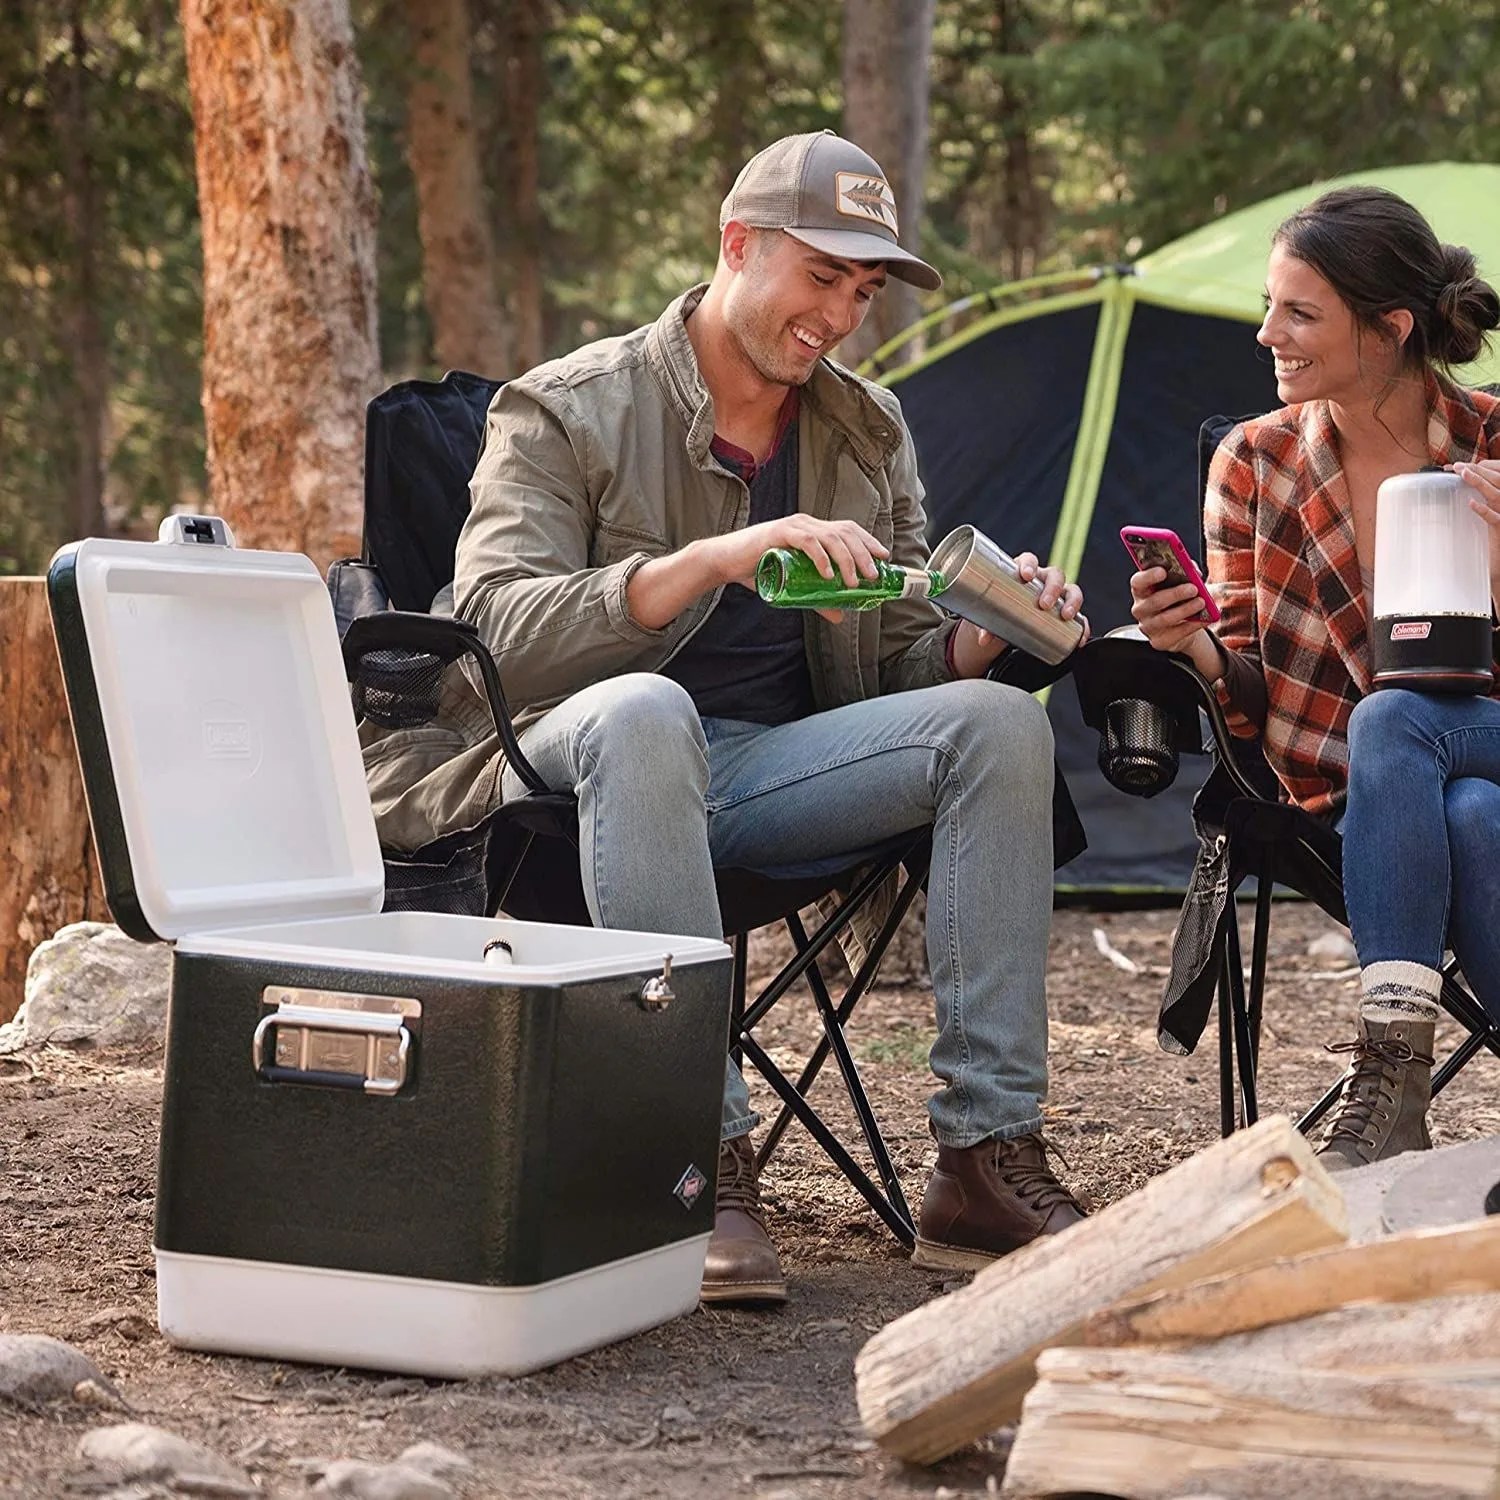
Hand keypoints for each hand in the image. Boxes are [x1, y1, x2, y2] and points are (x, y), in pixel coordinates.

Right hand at [705, 514, 889, 592]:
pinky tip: (828, 574)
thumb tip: (840, 615)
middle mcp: (807, 523)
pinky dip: (820, 558)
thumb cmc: (760, 570)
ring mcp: (794, 527)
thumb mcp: (795, 586)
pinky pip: (807, 542)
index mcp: (813, 530)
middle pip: (844, 533)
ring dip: (846, 559)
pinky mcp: (779, 534)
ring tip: (854, 581)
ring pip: (830, 537)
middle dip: (863, 554)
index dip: (868, 541)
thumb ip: (817, 598)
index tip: (884, 558)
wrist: (726, 563)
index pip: (847, 529)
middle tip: (873, 576)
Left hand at [950, 554, 1087, 676]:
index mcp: (1022, 572)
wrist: (1004, 627)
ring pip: (1071, 591)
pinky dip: (1082, 626)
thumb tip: (985, 639)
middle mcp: (1042, 580)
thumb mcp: (988, 618)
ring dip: (1072, 601)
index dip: (1029, 564)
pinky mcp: (1064, 613)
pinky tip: (1080, 637)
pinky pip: (1079, 617)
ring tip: (1066, 616)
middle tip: (1044, 604)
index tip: (1026, 575)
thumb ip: (985, 626)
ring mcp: (1056, 596)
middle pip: (1054, 574)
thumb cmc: (996, 612)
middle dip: (1052, 587)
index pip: (1029, 560)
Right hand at [1130, 566, 1213, 652]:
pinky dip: (1192, 625)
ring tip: (1201, 602)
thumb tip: (1193, 569)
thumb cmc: (1177, 599)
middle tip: (1193, 588)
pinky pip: (1176, 633)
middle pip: (1155, 601)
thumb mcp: (1179, 582)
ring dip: (1185, 609)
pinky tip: (1204, 619)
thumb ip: (1185, 572)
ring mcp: (1148, 626)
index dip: (1148, 576)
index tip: (1163, 571)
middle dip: (1175, 594)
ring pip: (1165, 618)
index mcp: (1141, 590)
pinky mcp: (1159, 641)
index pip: (1138, 582)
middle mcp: (1140, 609)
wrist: (1180, 625)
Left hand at [1454, 459, 1499, 595]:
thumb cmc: (1485, 546)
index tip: (1455, 467)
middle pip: (1496, 480)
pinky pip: (1495, 519)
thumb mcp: (1476, 523)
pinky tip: (1471, 504)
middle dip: (1477, 470)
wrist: (1495, 569)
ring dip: (1480, 483)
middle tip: (1456, 466)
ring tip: (1464, 474)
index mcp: (1499, 502)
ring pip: (1497, 495)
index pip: (1494, 477)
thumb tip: (1445, 501)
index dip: (1477, 469)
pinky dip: (1483, 510)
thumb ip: (1469, 509)